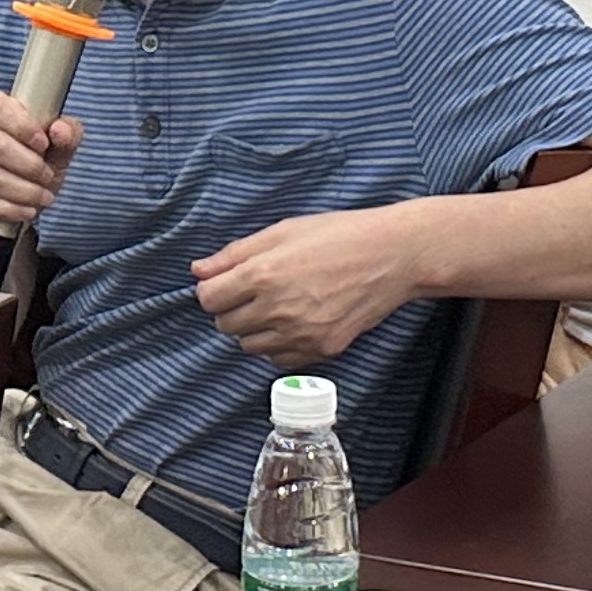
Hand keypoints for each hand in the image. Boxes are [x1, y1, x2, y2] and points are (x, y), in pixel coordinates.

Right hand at [0, 90, 79, 233]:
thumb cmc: (26, 169)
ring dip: (22, 191)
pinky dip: (6, 209)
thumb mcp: (54, 151)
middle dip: (29, 165)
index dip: (22, 125)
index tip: (43, 144)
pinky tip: (24, 211)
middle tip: (47, 178)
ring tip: (42, 198)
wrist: (0, 206)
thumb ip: (66, 136)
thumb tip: (60, 130)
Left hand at [189, 210, 420, 362]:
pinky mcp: (321, 349)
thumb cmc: (340, 236)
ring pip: (249, 346)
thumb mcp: (282, 231)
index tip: (223, 284)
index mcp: (264, 274)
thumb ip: (236, 253)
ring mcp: (301, 333)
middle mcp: (279, 309)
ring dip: (253, 329)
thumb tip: (199, 270)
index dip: (212, 290)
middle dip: (231, 309)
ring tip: (275, 306)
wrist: (392, 255)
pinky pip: (279, 359)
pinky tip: (293, 322)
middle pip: (226, 325)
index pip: (209, 299)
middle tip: (252, 292)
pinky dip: (278, 345)